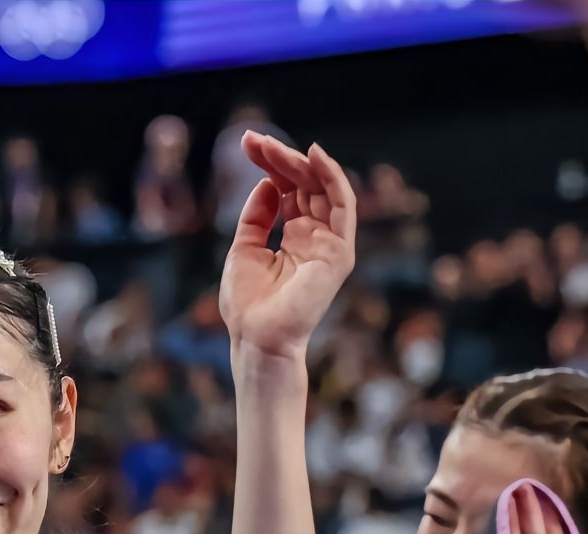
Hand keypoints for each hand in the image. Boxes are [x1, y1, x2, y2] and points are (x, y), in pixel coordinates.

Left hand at [219, 134, 355, 367]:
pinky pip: (343, 207)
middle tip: (252, 140)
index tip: (248, 143)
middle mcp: (316, 237)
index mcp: (295, 238)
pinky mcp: (339, 254)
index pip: (290, 189)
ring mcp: (330, 244)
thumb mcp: (244, 250)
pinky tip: (314, 157)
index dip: (272, 164)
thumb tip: (268, 182)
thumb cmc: (249, 306)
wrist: (258, 339)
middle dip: (281, 158)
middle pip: (306, 184)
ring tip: (272, 147)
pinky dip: (333, 179)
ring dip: (299, 163)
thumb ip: (257, 217)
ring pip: (323, 189)